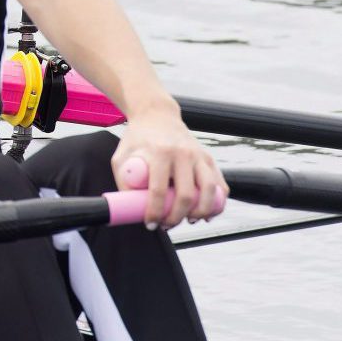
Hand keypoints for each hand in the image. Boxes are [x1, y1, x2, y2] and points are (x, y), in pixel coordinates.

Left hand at [111, 101, 227, 228]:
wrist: (156, 115)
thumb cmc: (137, 139)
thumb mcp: (121, 157)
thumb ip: (123, 182)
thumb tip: (128, 209)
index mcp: (159, 153)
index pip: (158, 190)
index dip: (154, 212)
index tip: (150, 224)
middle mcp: (182, 153)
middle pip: (185, 195)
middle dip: (176, 217)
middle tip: (166, 225)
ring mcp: (198, 155)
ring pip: (208, 191)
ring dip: (201, 212)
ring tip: (189, 220)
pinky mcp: (208, 158)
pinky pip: (220, 184)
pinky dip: (218, 202)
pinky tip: (208, 213)